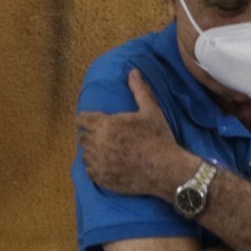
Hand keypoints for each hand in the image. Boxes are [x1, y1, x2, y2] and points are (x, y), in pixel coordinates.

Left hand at [77, 71, 189, 197]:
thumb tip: (133, 71)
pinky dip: (96, 168)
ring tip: (106, 151)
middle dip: (92, 136)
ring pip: (85, 155)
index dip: (87, 120)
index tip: (93, 122)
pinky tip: (107, 165)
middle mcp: (99, 144)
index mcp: (107, 125)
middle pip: (83, 137)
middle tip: (105, 137)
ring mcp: (99, 163)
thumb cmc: (159, 138)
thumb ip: (139, 90)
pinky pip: (90, 171)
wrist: (167, 170)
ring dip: (92, 152)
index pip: (82, 119)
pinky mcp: (102, 179)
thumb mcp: (151, 111)